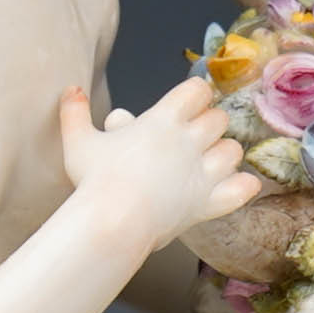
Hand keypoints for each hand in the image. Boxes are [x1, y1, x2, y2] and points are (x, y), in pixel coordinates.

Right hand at [58, 79, 254, 251]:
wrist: (112, 223)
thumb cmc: (95, 182)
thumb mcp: (78, 143)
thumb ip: (74, 112)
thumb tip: (71, 90)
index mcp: (164, 120)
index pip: (198, 90)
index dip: (195, 96)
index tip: (185, 106)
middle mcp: (190, 141)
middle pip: (219, 118)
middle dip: (208, 125)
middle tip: (192, 138)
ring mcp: (203, 172)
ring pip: (233, 150)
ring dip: (223, 154)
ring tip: (208, 163)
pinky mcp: (208, 203)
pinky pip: (242, 188)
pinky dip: (242, 186)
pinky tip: (235, 185)